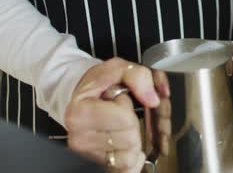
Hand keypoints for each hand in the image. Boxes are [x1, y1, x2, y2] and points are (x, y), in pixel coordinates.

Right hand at [65, 57, 168, 171]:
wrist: (85, 98)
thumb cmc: (101, 85)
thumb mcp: (119, 68)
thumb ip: (138, 77)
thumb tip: (153, 99)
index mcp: (80, 112)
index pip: (123, 118)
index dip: (128, 106)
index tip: (119, 99)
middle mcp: (79, 138)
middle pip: (130, 138)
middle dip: (135, 124)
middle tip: (124, 114)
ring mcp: (87, 155)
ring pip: (131, 155)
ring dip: (135, 140)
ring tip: (123, 127)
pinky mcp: (98, 166)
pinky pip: (128, 168)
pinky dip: (133, 156)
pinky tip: (124, 145)